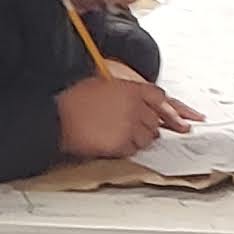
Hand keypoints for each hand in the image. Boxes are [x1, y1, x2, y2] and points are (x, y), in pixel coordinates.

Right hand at [55, 73, 194, 160]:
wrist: (58, 117)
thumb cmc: (72, 99)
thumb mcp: (101, 83)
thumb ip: (123, 91)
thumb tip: (133, 100)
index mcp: (130, 88)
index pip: (159, 97)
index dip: (167, 109)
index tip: (175, 118)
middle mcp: (134, 106)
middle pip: (155, 120)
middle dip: (147, 125)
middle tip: (132, 128)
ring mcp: (129, 126)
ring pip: (147, 138)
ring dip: (137, 139)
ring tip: (118, 135)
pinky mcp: (122, 143)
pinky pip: (133, 149)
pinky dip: (126, 149)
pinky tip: (111, 143)